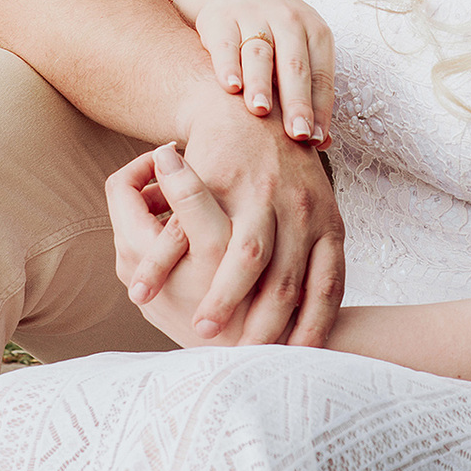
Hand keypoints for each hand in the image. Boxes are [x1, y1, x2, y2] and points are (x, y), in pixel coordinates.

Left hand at [107, 144, 248, 345]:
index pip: (120, 184)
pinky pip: (166, 251)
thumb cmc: (242, 300)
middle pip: (134, 206)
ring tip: (214, 203)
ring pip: (152, 228)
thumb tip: (163, 153)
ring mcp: (148, 286)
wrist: (259, 360)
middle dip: (165, 186)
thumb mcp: (218, 239)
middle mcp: (131, 270)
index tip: (184, 153)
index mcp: (136, 249)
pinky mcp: (166, 298)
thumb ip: (188, 194)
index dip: (150, 162)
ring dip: (177, 210)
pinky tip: (221, 232)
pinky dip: (185, 235)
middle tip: (201, 175)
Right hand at [123, 92, 345, 345]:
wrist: (251, 106)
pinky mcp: (215, 179)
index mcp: (325, 220)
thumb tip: (325, 321)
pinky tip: (144, 294)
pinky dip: (162, 265)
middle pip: (285, 281)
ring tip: (199, 333)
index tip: (296, 363)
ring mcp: (257, 193)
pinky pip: (185, 229)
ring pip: (243, 258)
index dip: (313, 328)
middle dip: (263, 328)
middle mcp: (297, 207)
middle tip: (243, 364)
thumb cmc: (288, 169)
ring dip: (221, 300)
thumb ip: (319, 254)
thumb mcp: (319, 207)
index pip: (326, 286)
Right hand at [171, 0, 335, 146]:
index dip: (319, 108)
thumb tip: (321, 143)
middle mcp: (287, 18)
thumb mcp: (295, 52)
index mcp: (314, 30)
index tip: (316, 139)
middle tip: (297, 133)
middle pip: (295, 65)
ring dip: (261, 83)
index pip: (321, 75)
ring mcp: (253, 14)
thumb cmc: (269, 32)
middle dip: (297, 101)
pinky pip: (225, 43)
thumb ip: (307, 93)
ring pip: (260, 53)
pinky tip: (230, 87)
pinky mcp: (220, 16)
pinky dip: (227, 65)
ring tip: (261, 111)